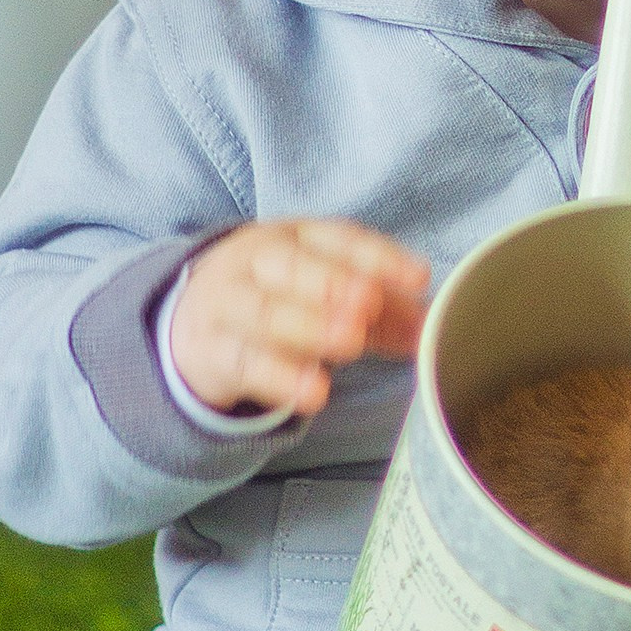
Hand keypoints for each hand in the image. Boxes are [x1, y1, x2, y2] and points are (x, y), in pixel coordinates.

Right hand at [168, 219, 431, 419]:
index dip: (377, 256)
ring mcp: (226, 303)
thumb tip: (436, 327)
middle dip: (332, 283)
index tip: (419, 278)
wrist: (194, 323)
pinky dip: (279, 377)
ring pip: (263, 311)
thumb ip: (385, 313)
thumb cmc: (279, 301)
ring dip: (309, 326)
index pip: (336, 238)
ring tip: (350, 343)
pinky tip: (314, 393)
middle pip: (290, 266)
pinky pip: (243, 361)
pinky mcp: (210, 350)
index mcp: (293, 238)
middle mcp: (255, 261)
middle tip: (370, 304)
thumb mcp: (330, 298)